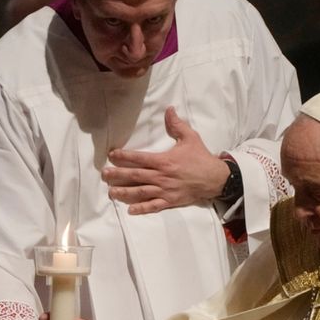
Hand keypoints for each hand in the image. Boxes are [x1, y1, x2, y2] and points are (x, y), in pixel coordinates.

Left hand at [102, 106, 230, 213]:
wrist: (216, 178)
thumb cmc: (201, 158)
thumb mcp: (191, 138)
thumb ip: (177, 124)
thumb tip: (169, 109)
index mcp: (164, 161)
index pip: (139, 158)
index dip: (124, 156)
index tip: (112, 155)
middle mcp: (162, 176)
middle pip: (135, 176)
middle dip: (117, 175)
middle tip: (104, 175)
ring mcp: (165, 190)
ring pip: (141, 192)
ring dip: (125, 192)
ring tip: (111, 192)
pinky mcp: (171, 201)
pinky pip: (154, 206)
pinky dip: (142, 209)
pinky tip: (130, 210)